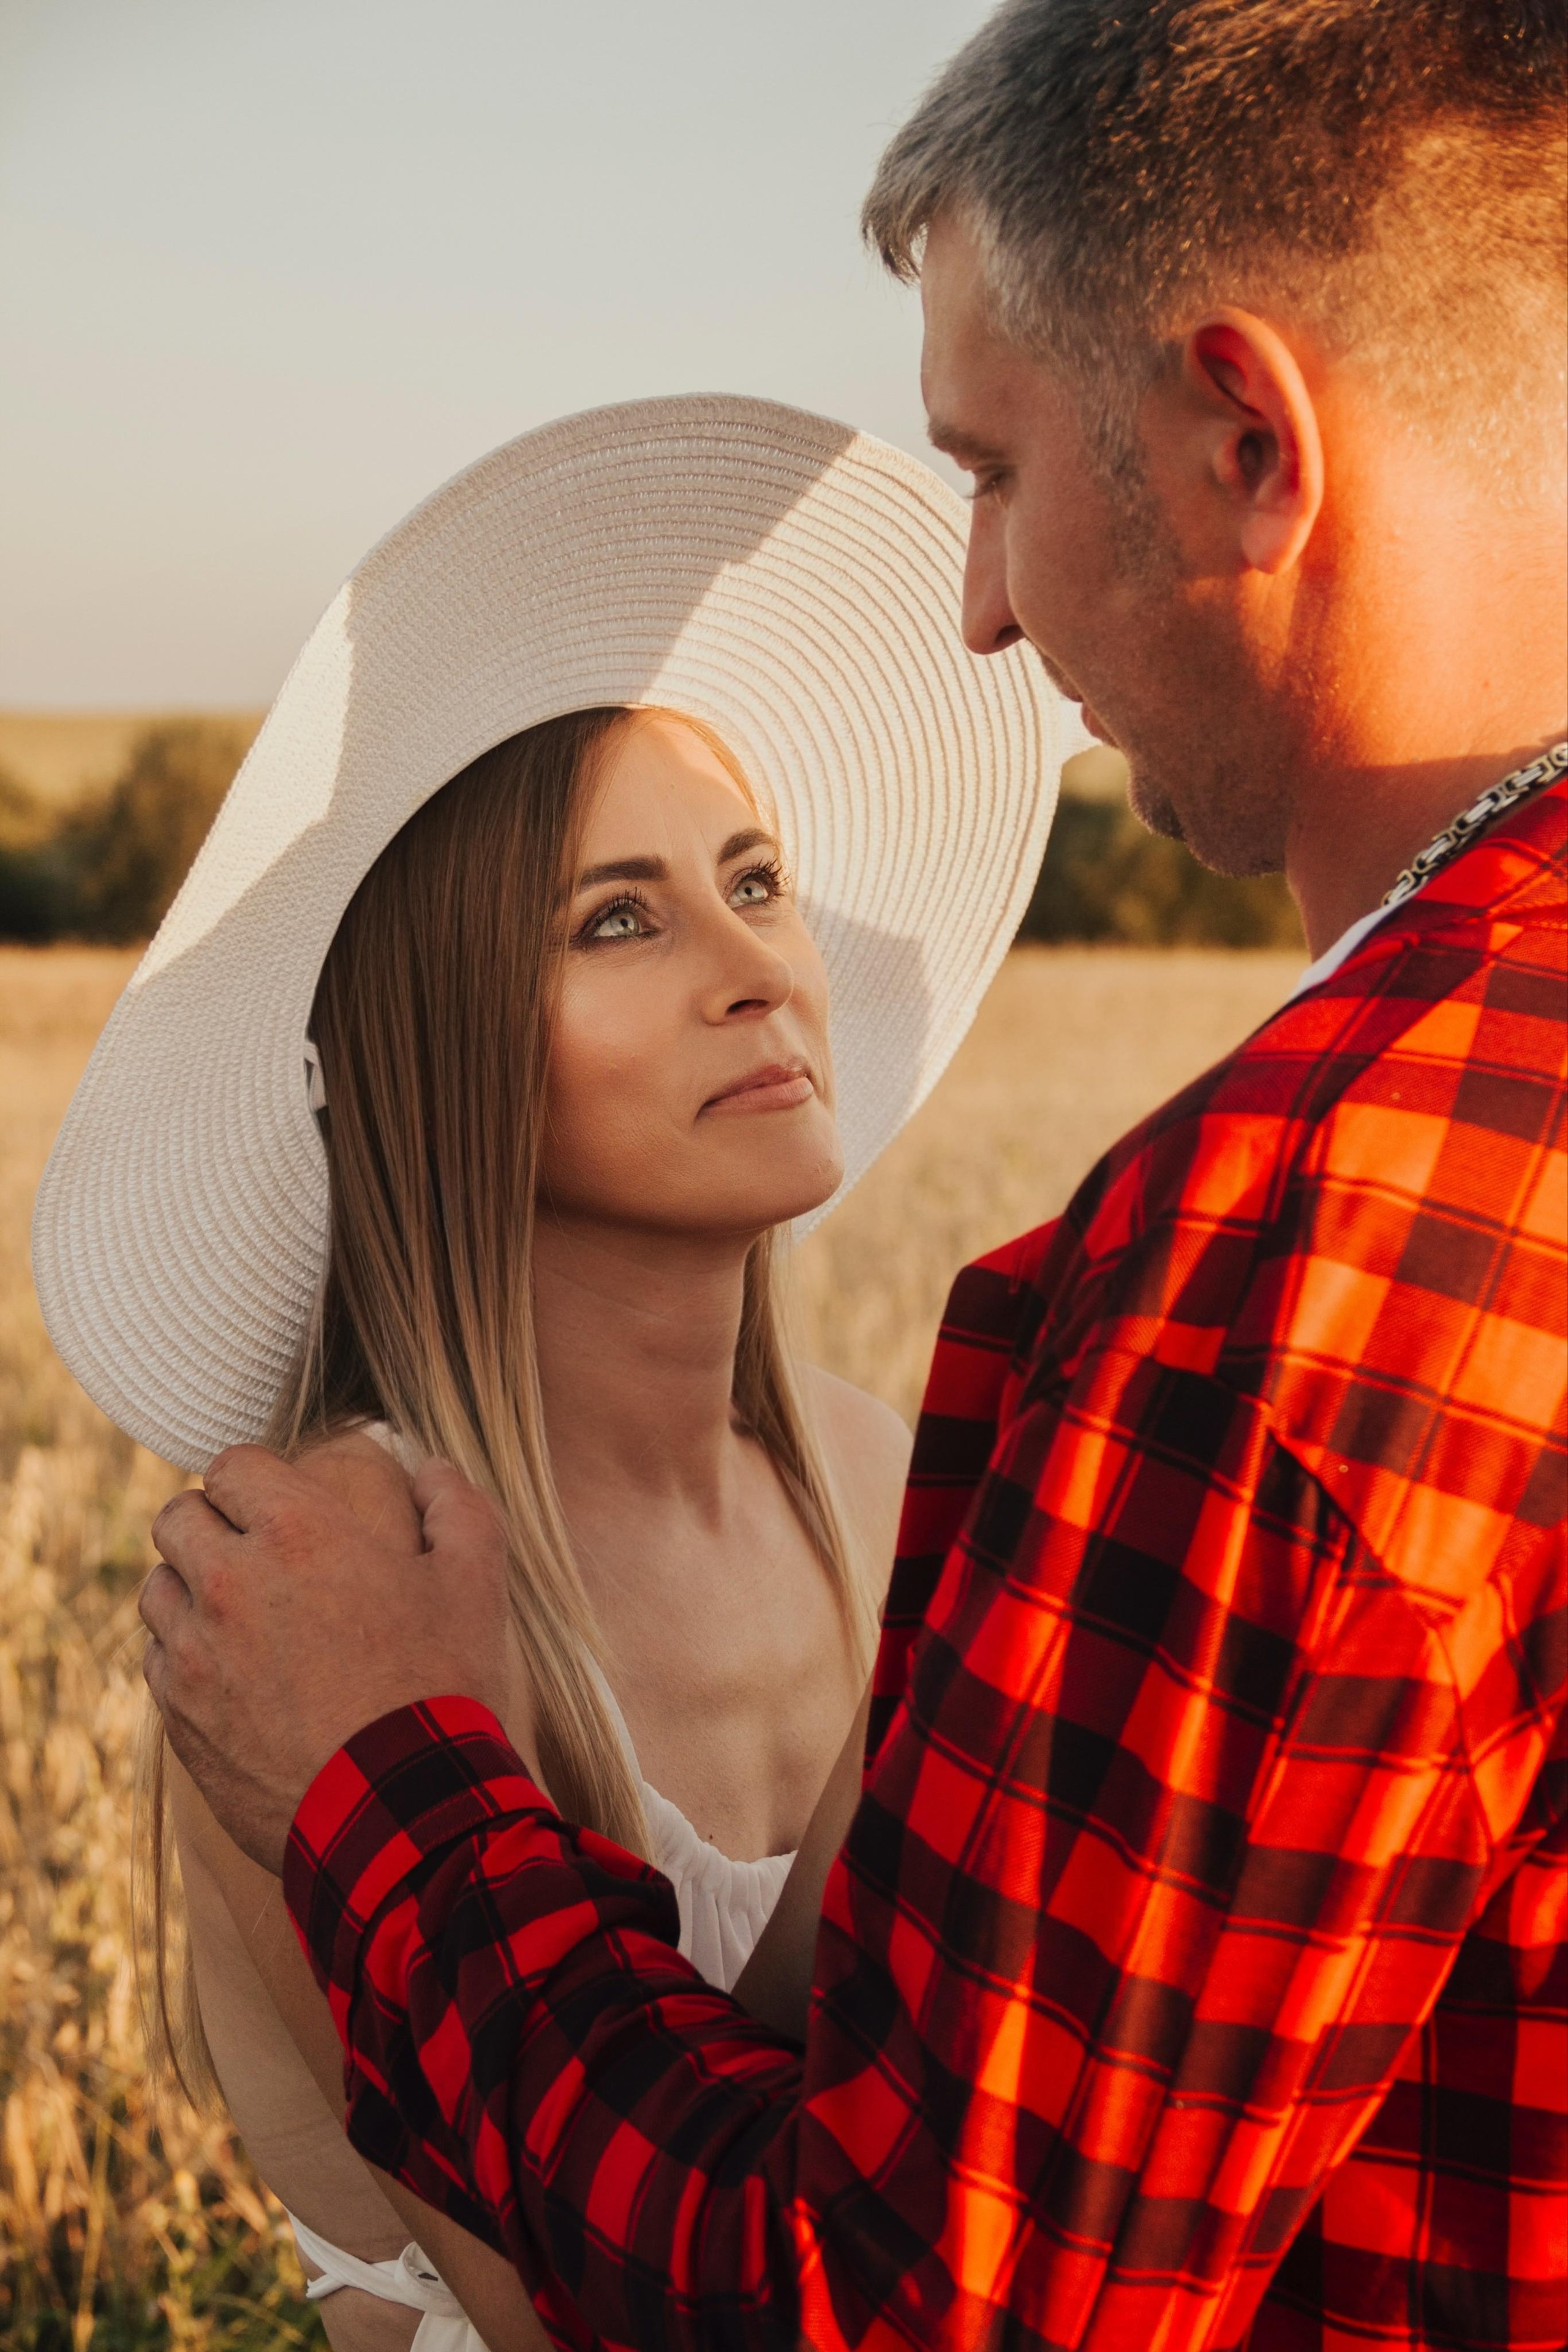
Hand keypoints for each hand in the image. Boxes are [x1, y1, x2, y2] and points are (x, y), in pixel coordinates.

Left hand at [141, 1445, 518, 1873]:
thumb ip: (455, 1505)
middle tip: (252, 1550)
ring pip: (158, 1589)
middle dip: (211, 1522)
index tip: (279, 1502)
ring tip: (238, 1612)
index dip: (256, 1478)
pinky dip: (185, 1656)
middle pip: (177, 1517)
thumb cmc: (441, 1687)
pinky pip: (159, 1662)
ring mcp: (195, 1654)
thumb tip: (430, 1470)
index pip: (231, 1465)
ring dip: (190, 1588)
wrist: (401, 1811)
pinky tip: (231, 1673)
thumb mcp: (476, 1581)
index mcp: (297, 1532)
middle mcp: (228, 1582)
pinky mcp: (181, 1718)